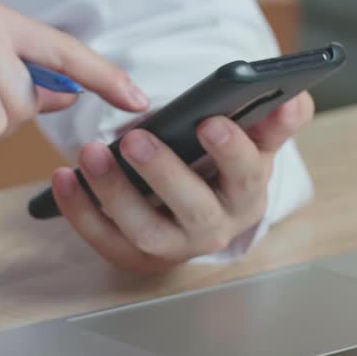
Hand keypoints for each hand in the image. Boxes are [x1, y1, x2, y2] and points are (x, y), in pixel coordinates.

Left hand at [51, 93, 314, 272]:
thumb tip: (294, 100)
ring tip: (91, 152)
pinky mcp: (132, 255)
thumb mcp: (254, 142)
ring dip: (114, 192)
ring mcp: (171, 247)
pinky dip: (80, 210)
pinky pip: (103, 237)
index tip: (209, 121)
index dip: (230, 151)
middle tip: (136, 137)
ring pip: (144, 230)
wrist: (197, 209)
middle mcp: (213, 229)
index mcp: (247, 195)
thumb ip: (275, 120)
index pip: (245, 175)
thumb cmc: (223, 166)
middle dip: (164, 173)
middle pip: (192, 208)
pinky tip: (62, 176)